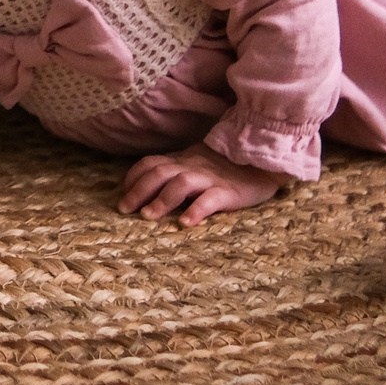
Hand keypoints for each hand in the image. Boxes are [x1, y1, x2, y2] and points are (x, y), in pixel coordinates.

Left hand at [118, 142, 286, 225]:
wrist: (263, 161)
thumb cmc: (226, 167)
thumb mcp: (196, 164)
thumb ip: (175, 171)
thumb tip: (147, 188)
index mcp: (183, 160)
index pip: (151, 163)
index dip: (133, 178)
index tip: (121, 194)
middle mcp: (192, 167)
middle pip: (159, 173)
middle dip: (138, 191)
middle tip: (124, 210)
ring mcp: (210, 179)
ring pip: (181, 183)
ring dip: (162, 200)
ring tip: (148, 217)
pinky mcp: (229, 192)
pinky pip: (211, 199)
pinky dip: (197, 210)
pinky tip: (186, 223)